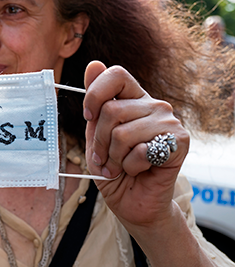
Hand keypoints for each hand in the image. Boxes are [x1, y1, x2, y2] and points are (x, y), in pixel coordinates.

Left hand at [83, 61, 188, 231]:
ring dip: (114, 158)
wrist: (132, 202)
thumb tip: (93, 64)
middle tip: (104, 158)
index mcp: (133, 99)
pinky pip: (140, 150)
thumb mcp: (95, 136)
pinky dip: (131, 166)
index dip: (95, 95)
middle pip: (111, 111)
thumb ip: (95, 104)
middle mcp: (153, 105)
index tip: (88, 117)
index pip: (116, 74)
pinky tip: (139, 170)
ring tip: (120, 166)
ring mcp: (168, 122)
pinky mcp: (179, 142)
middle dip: (99, 142)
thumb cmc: (113, 169)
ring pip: (122, 133)